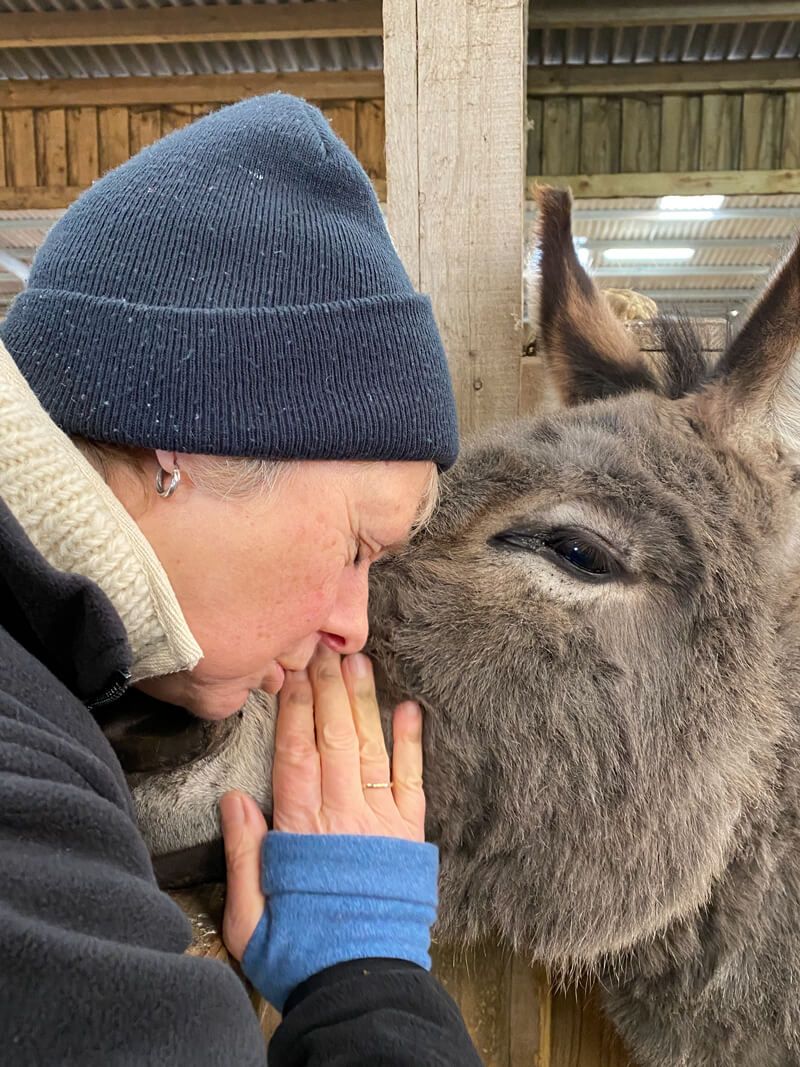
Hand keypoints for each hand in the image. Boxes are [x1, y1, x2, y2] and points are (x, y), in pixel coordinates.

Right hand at [220, 644, 425, 960]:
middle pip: (334, 739)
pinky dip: (411, 744)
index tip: (292, 672)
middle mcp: (342, 816)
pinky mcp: (408, 836)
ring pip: (370, 749)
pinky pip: (411, 781)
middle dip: (328, 690)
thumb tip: (236, 798)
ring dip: (365, 703)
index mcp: (300, 831)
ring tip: (360, 662)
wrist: (360, 986)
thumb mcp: (248, 916)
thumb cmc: (299, 951)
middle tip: (325, 648)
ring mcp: (380, 823)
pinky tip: (410, 710)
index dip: (294, 709)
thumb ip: (245, 854)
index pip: (296, 754)